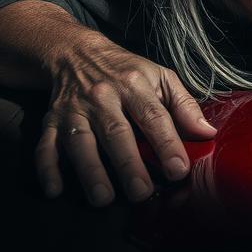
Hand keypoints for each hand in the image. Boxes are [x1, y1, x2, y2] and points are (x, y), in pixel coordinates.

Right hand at [34, 38, 216, 206]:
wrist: (76, 52)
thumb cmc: (126, 71)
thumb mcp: (160, 77)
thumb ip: (184, 105)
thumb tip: (207, 132)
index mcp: (133, 85)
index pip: (152, 116)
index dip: (166, 143)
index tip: (177, 170)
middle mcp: (102, 97)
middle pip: (116, 132)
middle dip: (128, 164)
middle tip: (141, 192)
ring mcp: (74, 110)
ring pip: (80, 142)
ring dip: (90, 171)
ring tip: (103, 199)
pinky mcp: (51, 122)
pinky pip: (45, 146)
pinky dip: (47, 168)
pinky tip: (54, 190)